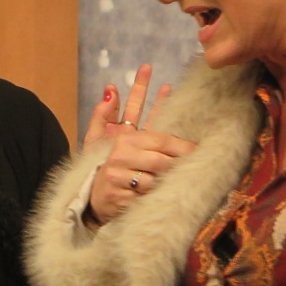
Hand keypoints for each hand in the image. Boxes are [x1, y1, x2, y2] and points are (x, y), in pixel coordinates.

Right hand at [82, 65, 194, 225]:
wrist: (89, 197)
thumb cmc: (101, 165)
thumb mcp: (98, 137)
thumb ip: (104, 112)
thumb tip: (111, 89)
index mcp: (122, 139)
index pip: (158, 137)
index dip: (180, 144)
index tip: (196, 146)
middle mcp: (120, 156)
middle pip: (160, 159)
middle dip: (179, 162)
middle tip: (196, 162)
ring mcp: (119, 177)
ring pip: (154, 179)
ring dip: (168, 180)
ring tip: (182, 178)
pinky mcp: (119, 196)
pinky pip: (145, 196)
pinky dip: (155, 195)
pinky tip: (163, 195)